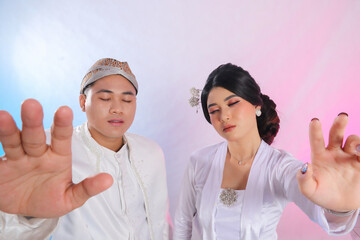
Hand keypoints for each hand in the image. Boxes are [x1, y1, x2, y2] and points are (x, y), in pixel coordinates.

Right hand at [0, 99, 112, 217]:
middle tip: (31, 104)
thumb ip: (87, 188)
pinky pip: (0, 156)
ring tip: (3, 116)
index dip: (62, 125)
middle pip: (36, 135)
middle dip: (33, 121)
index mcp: (58, 157)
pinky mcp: (2, 167)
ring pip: (15, 141)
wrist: (25, 212)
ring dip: (9, 129)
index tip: (64, 110)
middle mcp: (38, 153)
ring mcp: (19, 158)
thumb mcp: (70, 198)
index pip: (62, 138)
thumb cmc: (50, 199)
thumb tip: (109, 180)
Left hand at [297, 113, 359, 211]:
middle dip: (339, 124)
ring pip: (353, 141)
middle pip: (336, 134)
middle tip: (342, 116)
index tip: (315, 121)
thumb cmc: (322, 195)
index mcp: (319, 156)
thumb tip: (305, 165)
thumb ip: (304, 180)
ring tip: (356, 149)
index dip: (315, 130)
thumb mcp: (309, 191)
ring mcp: (349, 157)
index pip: (316, 140)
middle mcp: (334, 153)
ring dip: (355, 140)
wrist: (340, 206)